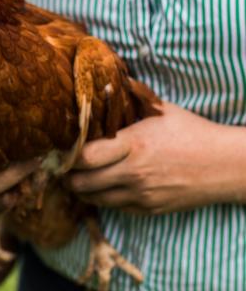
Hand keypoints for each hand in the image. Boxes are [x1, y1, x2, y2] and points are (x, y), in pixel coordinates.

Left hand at [67, 102, 245, 213]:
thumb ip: (131, 98)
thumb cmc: (193, 132)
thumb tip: (106, 81)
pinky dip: (102, 198)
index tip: (63, 148)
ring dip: (82, 189)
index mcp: (133, 145)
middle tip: (64, 166)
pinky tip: (102, 186)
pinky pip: (113, 207)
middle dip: (68, 175)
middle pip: (81, 182)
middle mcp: (133, 173)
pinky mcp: (148, 209)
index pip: (84, 157)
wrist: (227, 165)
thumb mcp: (161, 110)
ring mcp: (140, 194)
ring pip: (93, 199)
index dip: (68, 155)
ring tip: (79, 176)